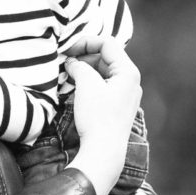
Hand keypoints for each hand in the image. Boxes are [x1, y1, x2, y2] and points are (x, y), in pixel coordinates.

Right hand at [64, 36, 141, 194]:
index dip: (86, 43)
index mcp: (128, 71)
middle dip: (84, 58)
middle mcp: (131, 81)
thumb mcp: (86, 85)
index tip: (68, 50)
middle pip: (106, 57)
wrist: (103, 151)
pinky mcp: (118, 106)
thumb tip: (72, 63)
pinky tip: (75, 87)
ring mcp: (125, 94)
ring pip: (103, 72)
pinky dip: (89, 83)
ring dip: (85, 71)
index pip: (107, 44)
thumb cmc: (97, 117)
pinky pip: (103, 86)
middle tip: (65, 64)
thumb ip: (79, 67)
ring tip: (67, 76)